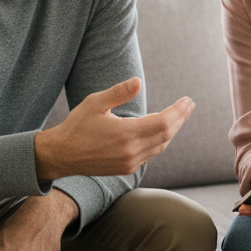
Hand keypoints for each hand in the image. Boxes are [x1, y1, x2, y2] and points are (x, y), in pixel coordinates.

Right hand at [34, 77, 194, 180]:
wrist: (61, 155)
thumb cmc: (77, 125)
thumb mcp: (95, 103)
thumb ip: (118, 92)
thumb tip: (138, 81)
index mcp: (125, 134)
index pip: (163, 122)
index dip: (178, 111)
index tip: (187, 100)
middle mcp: (131, 151)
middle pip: (167, 134)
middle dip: (181, 118)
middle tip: (189, 104)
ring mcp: (130, 162)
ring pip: (161, 145)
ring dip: (173, 130)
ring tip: (181, 115)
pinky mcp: (127, 168)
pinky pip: (152, 153)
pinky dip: (161, 140)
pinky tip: (163, 130)